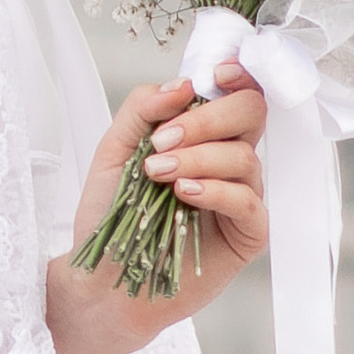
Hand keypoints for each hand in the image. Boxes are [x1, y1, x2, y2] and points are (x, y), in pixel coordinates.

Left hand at [48, 63, 268, 353]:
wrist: (102, 277)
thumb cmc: (110, 215)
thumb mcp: (115, 151)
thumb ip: (143, 109)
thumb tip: (183, 84)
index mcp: (203, 134)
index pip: (236, 94)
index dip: (238, 77)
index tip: (217, 75)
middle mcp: (228, 160)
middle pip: (250, 114)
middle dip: (207, 119)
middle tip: (161, 142)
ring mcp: (242, 195)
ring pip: (244, 156)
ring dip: (197, 158)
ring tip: (157, 175)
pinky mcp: (247, 233)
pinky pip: (247, 200)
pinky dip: (216, 190)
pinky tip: (184, 194)